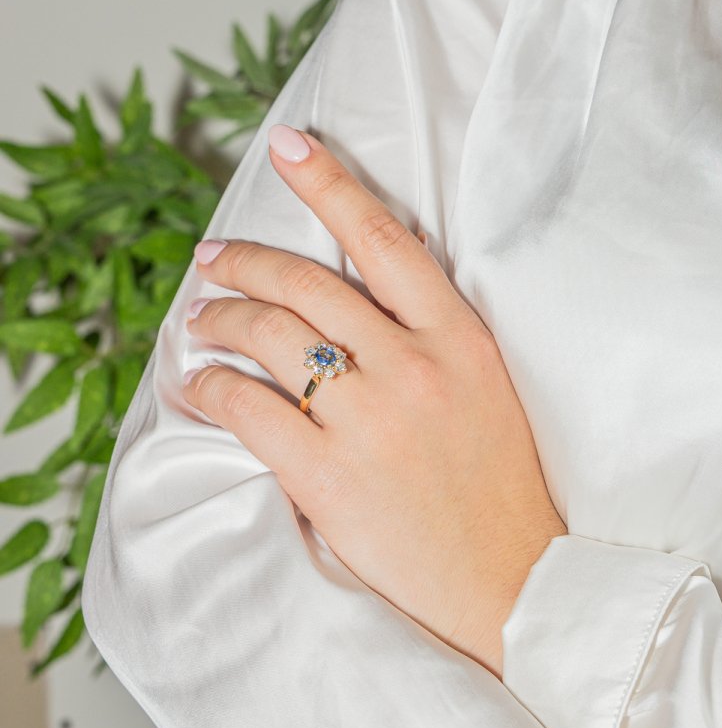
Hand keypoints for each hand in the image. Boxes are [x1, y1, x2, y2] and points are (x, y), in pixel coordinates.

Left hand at [182, 124, 565, 676]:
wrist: (514, 582)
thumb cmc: (502, 485)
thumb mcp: (487, 386)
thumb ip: (430, 336)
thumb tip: (354, 303)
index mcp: (458, 336)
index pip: (383, 238)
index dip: (329, 183)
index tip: (288, 146)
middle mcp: (412, 365)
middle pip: (306, 282)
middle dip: (245, 259)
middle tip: (213, 257)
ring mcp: (369, 419)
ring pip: (268, 335)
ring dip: (220, 318)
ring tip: (201, 319)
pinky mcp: (328, 475)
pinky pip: (246, 408)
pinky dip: (212, 386)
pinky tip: (201, 382)